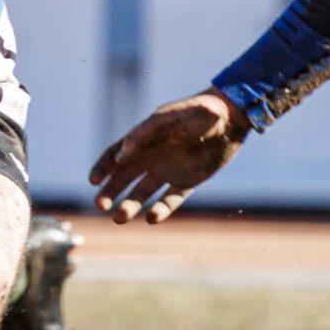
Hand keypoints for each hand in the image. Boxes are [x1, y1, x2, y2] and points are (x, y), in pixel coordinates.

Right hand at [88, 89, 248, 222]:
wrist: (234, 119)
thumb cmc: (205, 111)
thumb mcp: (181, 114)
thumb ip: (152, 129)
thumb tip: (125, 148)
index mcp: (145, 136)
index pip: (116, 153)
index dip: (103, 167)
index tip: (95, 180)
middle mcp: (152, 154)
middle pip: (123, 176)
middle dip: (110, 191)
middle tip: (100, 205)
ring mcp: (168, 169)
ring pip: (142, 191)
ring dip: (129, 204)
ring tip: (119, 218)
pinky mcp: (186, 181)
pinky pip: (169, 198)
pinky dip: (161, 208)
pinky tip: (152, 218)